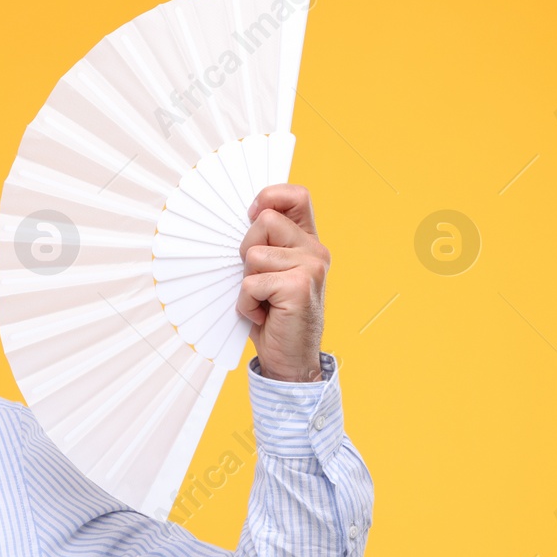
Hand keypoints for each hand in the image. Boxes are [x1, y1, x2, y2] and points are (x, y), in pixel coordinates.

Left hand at [236, 184, 328, 381]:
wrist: (291, 359)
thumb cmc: (274, 317)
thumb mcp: (269, 274)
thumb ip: (264, 246)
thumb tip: (241, 220)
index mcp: (307, 242)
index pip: (296, 196)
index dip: (268, 198)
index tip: (252, 217)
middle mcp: (315, 250)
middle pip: (264, 221)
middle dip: (247, 251)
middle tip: (258, 280)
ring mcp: (311, 267)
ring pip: (253, 255)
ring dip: (246, 283)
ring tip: (262, 301)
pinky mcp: (299, 287)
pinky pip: (251, 283)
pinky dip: (247, 304)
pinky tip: (263, 315)